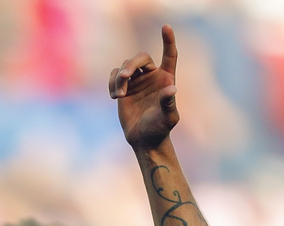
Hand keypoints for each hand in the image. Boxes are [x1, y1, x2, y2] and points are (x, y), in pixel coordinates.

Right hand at [109, 25, 179, 151]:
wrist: (143, 139)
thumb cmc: (160, 129)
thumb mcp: (168, 117)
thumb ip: (169, 102)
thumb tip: (172, 88)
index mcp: (166, 78)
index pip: (169, 55)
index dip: (168, 40)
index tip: (165, 27)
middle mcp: (152, 76)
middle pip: (141, 57)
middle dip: (131, 64)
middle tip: (124, 76)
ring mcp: (137, 81)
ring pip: (125, 66)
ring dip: (119, 78)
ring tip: (119, 96)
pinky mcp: (123, 87)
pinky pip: (114, 75)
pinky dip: (111, 82)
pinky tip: (114, 97)